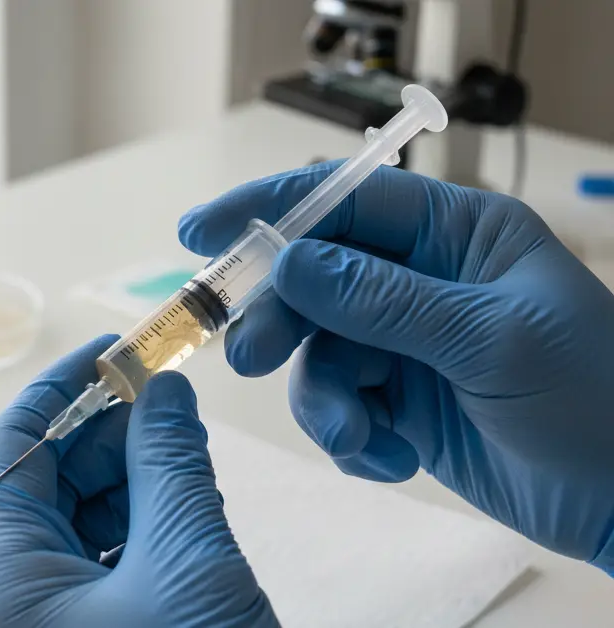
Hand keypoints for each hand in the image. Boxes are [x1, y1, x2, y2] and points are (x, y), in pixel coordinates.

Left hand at [0, 336, 276, 626]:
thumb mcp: (186, 558)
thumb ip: (171, 464)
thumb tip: (162, 390)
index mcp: (5, 575)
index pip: (11, 447)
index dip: (60, 388)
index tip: (112, 349)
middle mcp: (16, 592)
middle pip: (52, 478)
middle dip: (114, 433)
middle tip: (173, 402)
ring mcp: (55, 613)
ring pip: (86, 514)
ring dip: (140, 477)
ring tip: (192, 458)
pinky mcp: (96, 626)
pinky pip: (111, 553)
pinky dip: (151, 522)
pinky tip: (192, 506)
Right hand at [179, 162, 613, 573]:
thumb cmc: (591, 402)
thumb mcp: (489, 340)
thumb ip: (382, 300)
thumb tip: (288, 262)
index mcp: (456, 234)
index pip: (345, 198)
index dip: (268, 209)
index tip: (200, 234)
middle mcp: (423, 278)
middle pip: (314, 277)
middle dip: (283, 320)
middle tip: (252, 359)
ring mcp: (408, 340)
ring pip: (319, 351)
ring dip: (325, 400)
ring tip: (359, 437)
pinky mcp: (400, 398)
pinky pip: (340, 401)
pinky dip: (351, 434)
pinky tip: (391, 459)